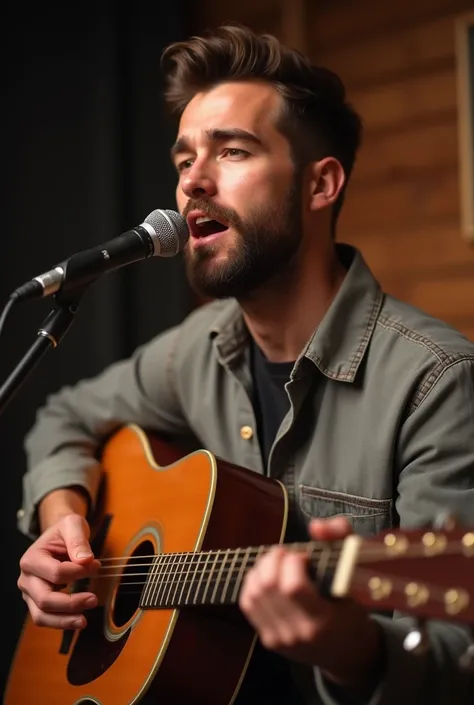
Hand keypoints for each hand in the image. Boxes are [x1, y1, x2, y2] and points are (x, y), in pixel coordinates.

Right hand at [17, 513, 99, 630]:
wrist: (58, 536)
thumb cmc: (64, 531)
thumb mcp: (72, 525)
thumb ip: (78, 540)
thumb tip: (85, 560)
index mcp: (32, 558)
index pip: (56, 573)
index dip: (78, 573)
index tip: (96, 566)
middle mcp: (27, 578)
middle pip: (45, 599)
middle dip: (71, 603)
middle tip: (93, 599)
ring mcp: (30, 593)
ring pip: (41, 616)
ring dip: (64, 620)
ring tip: (84, 620)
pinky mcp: (37, 602)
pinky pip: (46, 619)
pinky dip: (61, 623)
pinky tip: (77, 620)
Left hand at [239, 516, 382, 690]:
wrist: (348, 651)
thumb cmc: (351, 609)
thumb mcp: (356, 574)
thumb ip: (340, 539)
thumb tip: (316, 526)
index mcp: (322, 620)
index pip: (292, 586)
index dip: (293, 562)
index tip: (305, 556)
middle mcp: (298, 632)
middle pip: (268, 585)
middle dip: (274, 559)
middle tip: (288, 555)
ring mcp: (281, 638)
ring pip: (254, 591)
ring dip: (262, 568)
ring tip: (278, 563)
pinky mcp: (269, 640)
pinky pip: (248, 603)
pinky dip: (253, 583)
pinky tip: (268, 577)